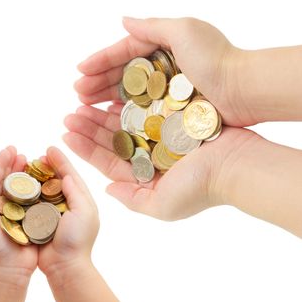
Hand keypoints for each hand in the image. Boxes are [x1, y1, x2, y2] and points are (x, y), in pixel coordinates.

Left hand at [0, 147, 37, 285]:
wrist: (10, 270)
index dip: (1, 162)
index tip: (10, 148)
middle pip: (8, 180)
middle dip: (15, 165)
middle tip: (23, 153)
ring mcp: (15, 213)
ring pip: (21, 188)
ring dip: (27, 174)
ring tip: (33, 162)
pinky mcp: (28, 220)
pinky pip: (33, 200)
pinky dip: (37, 188)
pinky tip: (43, 179)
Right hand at [37, 147, 99, 276]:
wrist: (64, 267)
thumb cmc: (77, 241)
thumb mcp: (84, 213)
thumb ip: (77, 193)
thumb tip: (67, 175)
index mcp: (81, 200)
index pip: (70, 174)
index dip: (60, 160)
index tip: (50, 148)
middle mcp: (68, 204)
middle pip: (56, 179)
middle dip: (46, 166)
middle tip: (35, 156)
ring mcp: (53, 213)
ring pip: (43, 189)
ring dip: (35, 177)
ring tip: (25, 166)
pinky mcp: (40, 221)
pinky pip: (33, 202)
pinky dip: (27, 192)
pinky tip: (19, 185)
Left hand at [64, 104, 259, 219]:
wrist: (238, 164)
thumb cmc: (199, 189)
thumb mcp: (161, 205)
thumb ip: (132, 199)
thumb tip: (107, 190)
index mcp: (145, 176)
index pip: (107, 160)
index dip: (85, 148)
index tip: (65, 135)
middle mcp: (150, 156)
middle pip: (111, 140)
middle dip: (89, 127)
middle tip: (68, 115)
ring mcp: (161, 136)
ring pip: (123, 123)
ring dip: (101, 114)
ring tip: (80, 103)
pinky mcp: (173, 119)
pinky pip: (143, 108)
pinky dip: (126, 103)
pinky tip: (108, 95)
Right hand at [75, 17, 255, 126]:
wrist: (243, 91)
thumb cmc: (215, 57)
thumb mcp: (184, 30)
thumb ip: (152, 26)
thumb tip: (123, 20)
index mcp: (162, 48)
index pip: (124, 53)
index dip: (100, 61)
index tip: (80, 70)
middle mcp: (161, 71)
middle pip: (121, 77)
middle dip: (96, 83)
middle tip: (77, 92)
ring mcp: (165, 94)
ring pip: (127, 97)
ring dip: (103, 100)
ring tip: (83, 106)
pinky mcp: (170, 114)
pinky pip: (140, 114)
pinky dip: (121, 115)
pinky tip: (105, 117)